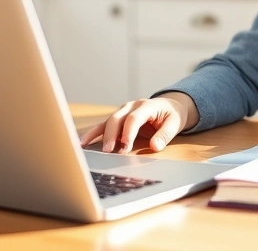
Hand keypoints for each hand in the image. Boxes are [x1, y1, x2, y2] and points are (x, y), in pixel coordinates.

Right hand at [78, 92, 197, 153]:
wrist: (169, 106)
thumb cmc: (172, 115)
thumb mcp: (174, 124)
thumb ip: (165, 135)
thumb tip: (155, 147)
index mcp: (147, 105)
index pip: (134, 118)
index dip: (128, 132)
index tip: (125, 147)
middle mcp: (132, 106)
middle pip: (117, 118)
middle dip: (111, 135)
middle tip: (109, 151)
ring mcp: (123, 110)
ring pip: (108, 121)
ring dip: (99, 135)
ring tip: (87, 147)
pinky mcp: (118, 118)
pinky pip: (104, 125)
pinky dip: (93, 133)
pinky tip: (83, 142)